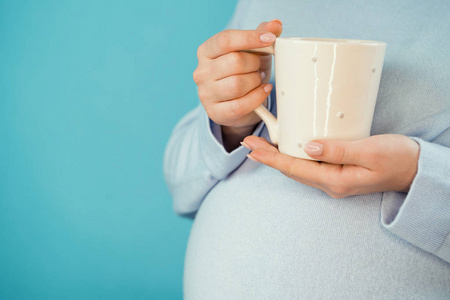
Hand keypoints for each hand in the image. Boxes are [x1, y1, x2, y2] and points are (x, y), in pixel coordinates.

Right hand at [193, 20, 282, 150]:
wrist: (238, 104)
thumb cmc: (244, 72)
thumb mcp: (253, 51)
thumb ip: (262, 34)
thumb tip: (275, 24)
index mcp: (206, 51)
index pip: (225, 40)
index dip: (250, 38)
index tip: (270, 39)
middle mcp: (201, 72)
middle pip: (234, 62)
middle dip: (255, 64)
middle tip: (260, 67)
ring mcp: (205, 94)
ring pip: (237, 84)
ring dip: (255, 82)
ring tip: (258, 80)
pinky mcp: (215, 112)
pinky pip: (240, 105)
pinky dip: (256, 98)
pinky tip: (263, 91)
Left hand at [242, 134, 419, 197]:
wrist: (415, 168)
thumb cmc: (398, 159)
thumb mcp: (371, 152)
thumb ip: (339, 150)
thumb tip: (308, 147)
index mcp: (336, 181)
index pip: (295, 169)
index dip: (272, 158)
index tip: (253, 148)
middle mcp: (331, 183)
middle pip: (292, 169)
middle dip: (269, 157)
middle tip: (249, 143)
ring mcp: (334, 178)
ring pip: (299, 167)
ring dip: (279, 155)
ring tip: (260, 144)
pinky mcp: (338, 170)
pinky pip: (309, 164)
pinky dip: (294, 154)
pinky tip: (288, 146)